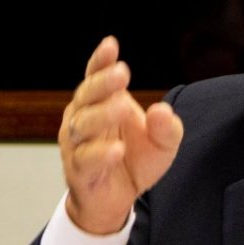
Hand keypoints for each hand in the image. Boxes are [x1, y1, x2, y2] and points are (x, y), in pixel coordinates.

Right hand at [60, 36, 183, 233]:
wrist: (116, 200)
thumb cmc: (134, 161)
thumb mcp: (163, 143)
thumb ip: (167, 127)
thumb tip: (161, 111)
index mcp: (100, 103)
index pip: (96, 76)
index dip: (100, 61)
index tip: (111, 45)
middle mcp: (82, 119)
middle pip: (86, 96)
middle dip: (102, 84)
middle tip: (122, 74)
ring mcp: (77, 145)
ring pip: (81, 126)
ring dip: (101, 115)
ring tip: (122, 108)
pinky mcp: (79, 171)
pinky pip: (86, 160)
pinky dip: (101, 154)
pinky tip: (117, 149)